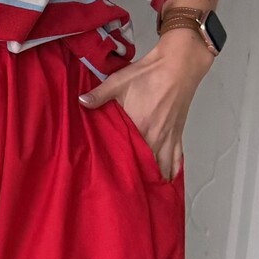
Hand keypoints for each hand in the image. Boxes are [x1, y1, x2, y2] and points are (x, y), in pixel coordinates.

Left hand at [78, 30, 210, 181]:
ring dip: (155, 177)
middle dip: (138, 179)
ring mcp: (168, 137)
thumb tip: (80, 101)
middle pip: (147, 166)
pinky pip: (176, 158)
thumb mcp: (118, 82)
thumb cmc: (149, 74)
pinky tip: (168, 180)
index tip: (114, 181)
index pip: (128, 156)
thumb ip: (98, 95)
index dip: (121, 170)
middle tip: (128, 192)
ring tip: (147, 192)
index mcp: (140, 127)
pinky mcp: (178, 133)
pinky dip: (172, 169)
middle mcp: (155, 136)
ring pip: (163, 166)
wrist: (178, 66)